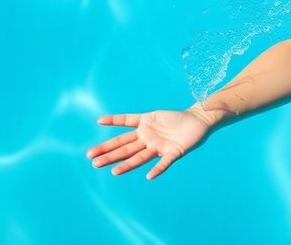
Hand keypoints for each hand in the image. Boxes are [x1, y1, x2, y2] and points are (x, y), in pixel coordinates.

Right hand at [87, 109, 211, 179]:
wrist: (198, 121)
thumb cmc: (175, 118)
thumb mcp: (153, 115)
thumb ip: (135, 119)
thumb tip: (112, 117)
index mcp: (143, 128)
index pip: (124, 125)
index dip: (113, 121)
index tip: (98, 120)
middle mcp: (148, 139)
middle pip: (125, 147)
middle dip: (109, 154)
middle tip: (93, 160)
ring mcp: (159, 146)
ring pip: (139, 157)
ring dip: (127, 165)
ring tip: (113, 171)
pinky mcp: (173, 152)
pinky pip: (165, 163)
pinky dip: (158, 169)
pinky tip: (149, 176)